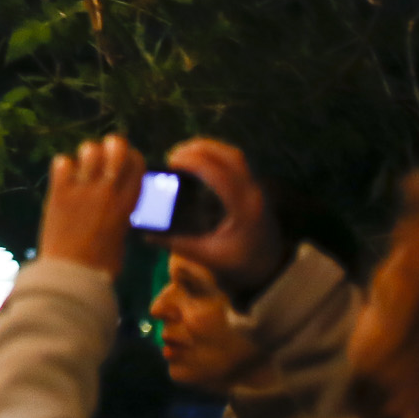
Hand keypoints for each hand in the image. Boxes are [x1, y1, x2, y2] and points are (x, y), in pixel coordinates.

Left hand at [36, 135, 146, 275]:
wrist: (72, 275)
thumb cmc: (101, 265)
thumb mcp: (122, 235)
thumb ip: (121, 213)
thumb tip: (118, 203)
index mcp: (128, 202)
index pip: (137, 162)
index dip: (130, 156)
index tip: (122, 162)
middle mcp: (108, 190)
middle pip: (116, 146)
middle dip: (111, 145)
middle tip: (103, 154)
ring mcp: (82, 189)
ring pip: (88, 150)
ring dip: (86, 155)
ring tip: (82, 167)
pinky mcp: (58, 193)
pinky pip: (61, 162)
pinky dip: (63, 166)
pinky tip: (63, 178)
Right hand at [159, 139, 285, 296]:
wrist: (271, 269)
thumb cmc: (242, 264)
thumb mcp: (209, 256)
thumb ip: (178, 243)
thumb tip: (147, 233)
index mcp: (243, 208)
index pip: (220, 173)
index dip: (194, 162)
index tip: (171, 162)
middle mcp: (253, 192)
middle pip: (230, 156)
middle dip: (200, 148)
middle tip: (173, 156)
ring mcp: (256, 188)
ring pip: (234, 155)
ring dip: (208, 149)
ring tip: (183, 155)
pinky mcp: (253, 187)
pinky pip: (235, 162)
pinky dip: (215, 155)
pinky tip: (198, 162)